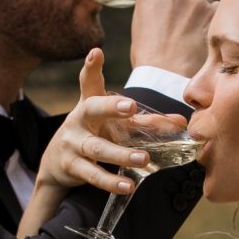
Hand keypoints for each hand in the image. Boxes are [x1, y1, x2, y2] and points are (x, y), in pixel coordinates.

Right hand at [35, 48, 185, 195]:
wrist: (58, 163)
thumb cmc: (95, 135)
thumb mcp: (114, 124)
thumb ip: (146, 122)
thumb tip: (180, 122)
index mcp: (90, 103)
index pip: (90, 82)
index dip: (92, 68)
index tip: (96, 53)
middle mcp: (79, 120)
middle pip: (93, 109)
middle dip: (111, 107)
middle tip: (131, 106)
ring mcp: (73, 143)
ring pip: (97, 148)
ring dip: (121, 154)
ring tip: (143, 159)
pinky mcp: (72, 166)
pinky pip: (93, 174)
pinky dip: (111, 182)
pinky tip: (128, 186)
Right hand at [131, 0, 215, 75]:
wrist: (164, 79)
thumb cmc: (149, 58)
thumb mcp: (142, 23)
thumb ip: (159, 5)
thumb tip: (172, 3)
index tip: (176, 10)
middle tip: (191, 15)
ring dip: (206, 8)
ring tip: (197, 32)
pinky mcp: (213, 13)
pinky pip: (220, 10)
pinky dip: (216, 22)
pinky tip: (206, 38)